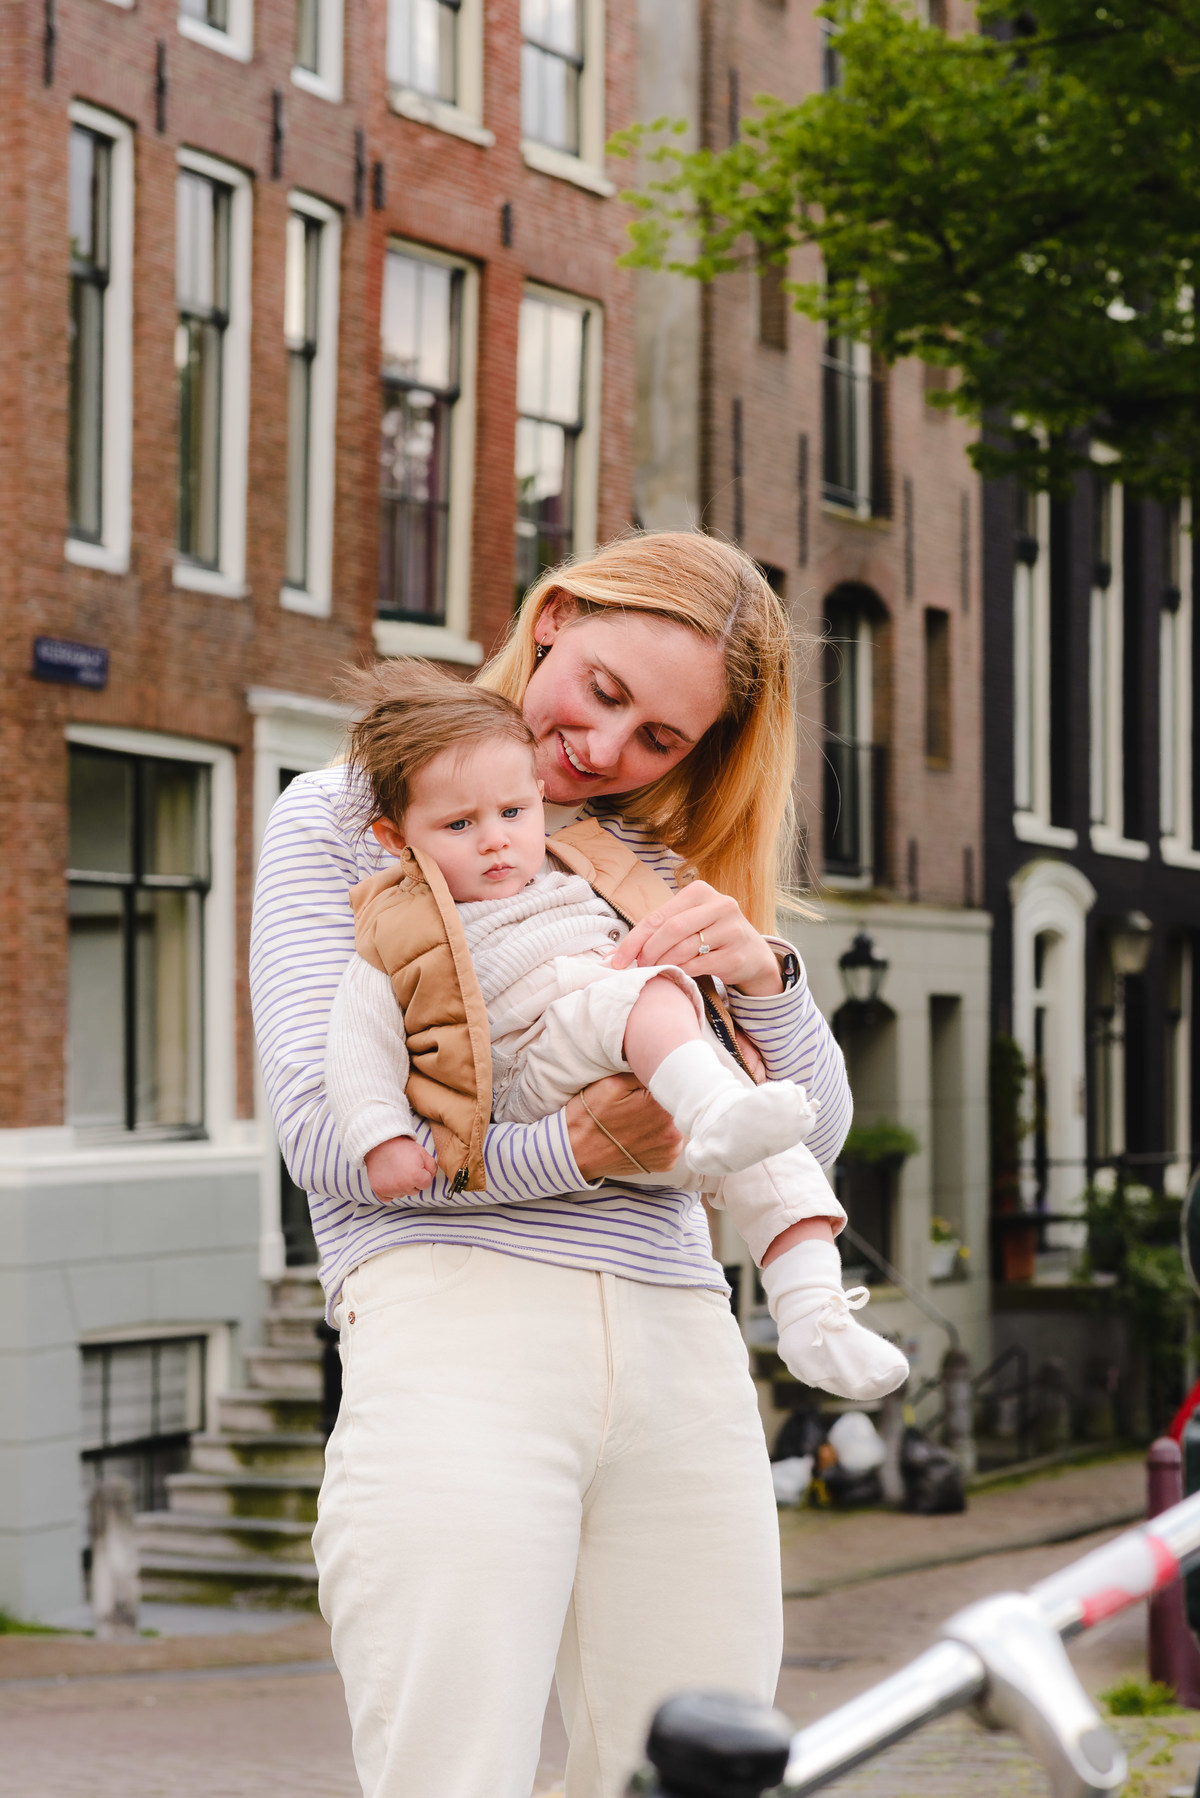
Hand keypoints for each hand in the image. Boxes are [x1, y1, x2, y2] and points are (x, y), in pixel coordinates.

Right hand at [364, 1135, 438, 1198]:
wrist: (379, 1143)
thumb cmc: (401, 1147)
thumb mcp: (422, 1152)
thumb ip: (432, 1167)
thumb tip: (431, 1177)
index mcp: (415, 1176)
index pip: (426, 1184)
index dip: (423, 1174)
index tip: (417, 1166)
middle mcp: (402, 1186)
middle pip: (415, 1191)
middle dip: (413, 1181)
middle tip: (406, 1167)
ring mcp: (389, 1189)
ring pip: (403, 1194)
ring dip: (402, 1186)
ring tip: (397, 1171)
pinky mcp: (378, 1190)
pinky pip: (389, 1198)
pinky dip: (390, 1191)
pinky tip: (390, 1179)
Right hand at [565, 1073, 683, 1181]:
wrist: (576, 1152)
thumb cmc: (590, 1116)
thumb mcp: (611, 1082)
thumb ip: (643, 1072)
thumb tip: (665, 1063)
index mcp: (662, 1106)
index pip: (678, 1082)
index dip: (665, 1077)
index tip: (652, 1078)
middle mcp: (673, 1130)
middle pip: (678, 1102)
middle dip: (665, 1096)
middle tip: (642, 1098)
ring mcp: (671, 1149)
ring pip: (678, 1120)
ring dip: (665, 1116)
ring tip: (640, 1116)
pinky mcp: (667, 1162)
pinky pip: (672, 1140)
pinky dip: (662, 1134)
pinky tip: (642, 1132)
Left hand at [608, 881, 782, 995]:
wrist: (752, 954)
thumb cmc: (711, 936)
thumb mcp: (688, 923)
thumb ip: (657, 931)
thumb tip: (614, 955)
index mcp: (700, 891)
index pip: (659, 916)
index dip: (634, 939)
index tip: (616, 959)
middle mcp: (720, 905)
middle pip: (672, 929)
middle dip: (649, 951)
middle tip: (638, 966)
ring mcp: (732, 929)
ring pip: (685, 948)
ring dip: (664, 963)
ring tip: (655, 970)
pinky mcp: (737, 954)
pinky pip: (699, 966)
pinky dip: (682, 972)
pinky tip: (677, 974)